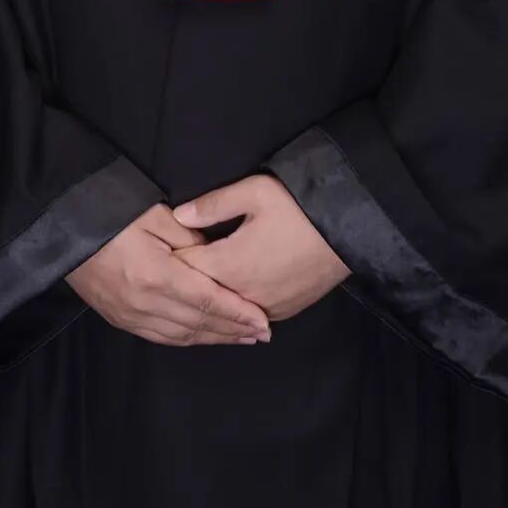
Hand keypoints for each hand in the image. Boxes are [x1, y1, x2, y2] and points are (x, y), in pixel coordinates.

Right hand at [64, 202, 272, 344]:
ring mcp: (130, 315)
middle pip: (199, 323)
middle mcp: (144, 303)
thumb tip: (215, 254)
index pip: (208, 301)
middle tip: (262, 334)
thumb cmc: (109, 214)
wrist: (62, 229)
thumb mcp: (153, 213)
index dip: (238, 313)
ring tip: (240, 338)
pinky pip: (161, 337)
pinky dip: (187, 339)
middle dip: (233, 330)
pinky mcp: (119, 319)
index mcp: (155, 275)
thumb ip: (188, 236)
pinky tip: (202, 336)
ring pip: (181, 335)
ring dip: (214, 338)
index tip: (263, 321)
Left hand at [170, 174, 351, 323]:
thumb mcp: (255, 192)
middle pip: (201, 295)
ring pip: (225, 310)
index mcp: (230, 264)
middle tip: (169, 272)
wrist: (349, 230)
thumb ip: (213, 205)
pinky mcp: (283, 312)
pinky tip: (228, 299)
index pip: (184, 270)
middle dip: (185, 283)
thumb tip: (178, 215)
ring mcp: (265, 307)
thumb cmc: (300, 207)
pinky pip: (248, 316)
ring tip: (194, 288)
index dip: (169, 260)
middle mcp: (244, 294)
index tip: (158, 252)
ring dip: (210, 299)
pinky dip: (235, 309)